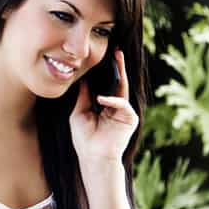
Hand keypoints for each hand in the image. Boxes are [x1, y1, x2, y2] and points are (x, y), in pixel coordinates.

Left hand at [70, 49, 137, 164]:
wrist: (93, 157)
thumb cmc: (84, 139)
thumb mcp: (79, 113)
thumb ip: (83, 97)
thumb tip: (83, 80)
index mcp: (105, 106)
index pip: (107, 85)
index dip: (106, 72)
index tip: (103, 57)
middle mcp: (116, 107)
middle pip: (118, 83)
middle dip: (118, 67)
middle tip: (117, 51)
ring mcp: (124, 112)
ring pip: (123, 89)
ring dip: (120, 74)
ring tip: (117, 59)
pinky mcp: (129, 119)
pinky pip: (122, 105)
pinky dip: (112, 101)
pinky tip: (101, 99)